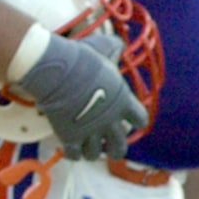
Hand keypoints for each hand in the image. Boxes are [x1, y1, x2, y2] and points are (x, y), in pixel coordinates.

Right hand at [15, 31, 146, 160]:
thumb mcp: (103, 48)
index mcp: (123, 102)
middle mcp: (111, 121)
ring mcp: (90, 131)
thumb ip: (114, 48)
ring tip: (87, 148)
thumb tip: (118, 43)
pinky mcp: (70, 137)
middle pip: (120, 145)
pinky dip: (73, 154)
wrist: (58, 72)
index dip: (135, 121)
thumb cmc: (82, 59)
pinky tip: (69, 148)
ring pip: (96, 153)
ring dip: (93, 152)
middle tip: (108, 145)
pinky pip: (74, 155)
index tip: (128, 120)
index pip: (140, 120)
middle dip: (115, 147)